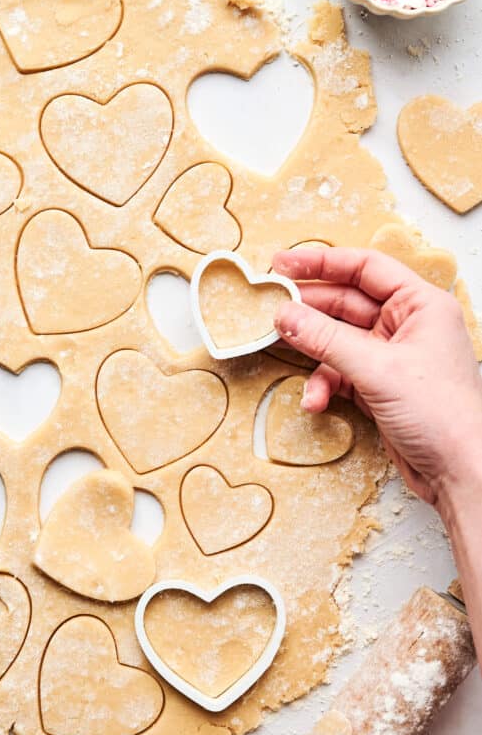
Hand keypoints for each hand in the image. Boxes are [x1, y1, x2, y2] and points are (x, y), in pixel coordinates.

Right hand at [271, 246, 481, 507]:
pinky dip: (323, 384)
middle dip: (309, 310)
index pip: (365, 268)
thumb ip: (326, 339)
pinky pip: (339, 372)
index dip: (322, 262)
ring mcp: (392, 356)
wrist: (461, 471)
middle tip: (273, 310)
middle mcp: (406, 325)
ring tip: (285, 351)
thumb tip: (286, 315)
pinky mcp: (379, 386)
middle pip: (345, 303)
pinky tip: (315, 400)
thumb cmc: (443, 415)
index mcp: (420, 305)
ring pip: (338, 340)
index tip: (283, 263)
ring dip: (313, 352)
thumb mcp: (377, 369)